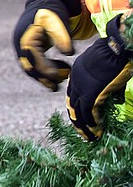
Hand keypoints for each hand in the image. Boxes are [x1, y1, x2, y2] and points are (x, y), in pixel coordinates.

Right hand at [13, 0, 80, 90]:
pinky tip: (60, 68)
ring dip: (44, 76)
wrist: (44, 3)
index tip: (60, 76)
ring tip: (62, 79)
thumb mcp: (58, 23)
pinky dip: (45, 70)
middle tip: (59, 84)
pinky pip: (34, 64)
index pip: (33, 59)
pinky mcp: (28, 49)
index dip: (46, 70)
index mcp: (25, 38)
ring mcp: (22, 47)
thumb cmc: (52, 13)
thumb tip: (69, 53)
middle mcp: (20, 44)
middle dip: (44, 78)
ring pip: (30, 68)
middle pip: (29, 67)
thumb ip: (63, 38)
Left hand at [66, 13, 132, 140]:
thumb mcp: (101, 69)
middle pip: (72, 105)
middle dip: (76, 120)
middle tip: (82, 131)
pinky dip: (91, 123)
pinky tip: (96, 130)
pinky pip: (88, 112)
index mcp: (76, 76)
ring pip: (78, 112)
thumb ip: (100, 83)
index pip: (73, 95)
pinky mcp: (92, 94)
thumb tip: (110, 96)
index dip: (76, 107)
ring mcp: (83, 88)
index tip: (79, 117)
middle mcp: (76, 83)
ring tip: (89, 136)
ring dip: (83, 126)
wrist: (113, 50)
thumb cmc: (111, 56)